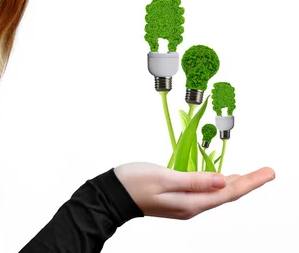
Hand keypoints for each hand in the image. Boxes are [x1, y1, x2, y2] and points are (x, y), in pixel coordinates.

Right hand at [114, 162, 274, 219]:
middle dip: (248, 182)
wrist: (110, 195)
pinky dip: (216, 184)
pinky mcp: (176, 199)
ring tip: (250, 176)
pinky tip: (219, 178)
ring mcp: (183, 205)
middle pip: (226, 195)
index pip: (229, 192)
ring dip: (234, 183)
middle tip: (267, 172)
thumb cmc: (132, 183)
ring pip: (216, 194)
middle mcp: (191, 207)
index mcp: (190, 202)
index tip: (268, 172)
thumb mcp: (163, 177)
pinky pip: (204, 193)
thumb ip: (194, 179)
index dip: (251, 181)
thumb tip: (222, 179)